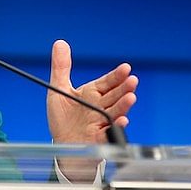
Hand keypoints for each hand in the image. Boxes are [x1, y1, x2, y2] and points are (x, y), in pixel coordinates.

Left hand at [47, 40, 137, 180]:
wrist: (62, 146)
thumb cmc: (63, 119)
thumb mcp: (58, 90)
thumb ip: (61, 68)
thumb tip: (60, 43)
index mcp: (92, 94)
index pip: (107, 82)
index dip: (116, 76)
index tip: (126, 68)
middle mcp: (100, 107)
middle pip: (114, 96)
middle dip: (124, 88)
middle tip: (132, 80)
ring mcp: (102, 122)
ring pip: (115, 112)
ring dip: (123, 105)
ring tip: (131, 98)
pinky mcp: (100, 138)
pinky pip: (109, 133)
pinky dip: (115, 127)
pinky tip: (121, 121)